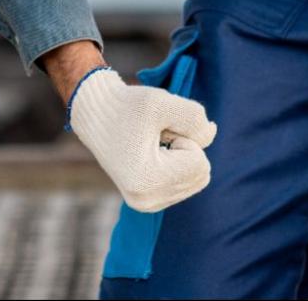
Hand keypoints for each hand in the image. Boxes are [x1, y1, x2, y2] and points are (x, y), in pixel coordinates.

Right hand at [66, 68, 216, 212]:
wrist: (96, 114)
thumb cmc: (126, 106)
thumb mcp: (162, 102)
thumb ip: (194, 118)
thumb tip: (211, 134)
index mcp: (147, 181)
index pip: (200, 163)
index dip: (186, 138)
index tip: (160, 130)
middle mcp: (146, 201)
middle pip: (201, 175)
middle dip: (187, 148)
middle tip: (158, 135)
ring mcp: (147, 205)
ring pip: (196, 180)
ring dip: (182, 156)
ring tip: (153, 143)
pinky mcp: (148, 203)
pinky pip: (185, 184)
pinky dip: (176, 165)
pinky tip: (152, 154)